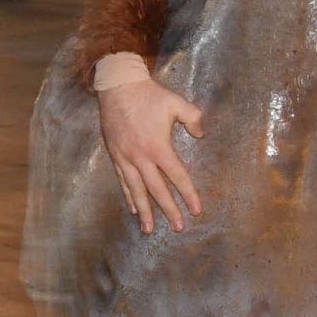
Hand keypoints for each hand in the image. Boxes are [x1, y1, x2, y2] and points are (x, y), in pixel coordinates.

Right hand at [98, 75, 204, 234]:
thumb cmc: (148, 95)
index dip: (188, 194)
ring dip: (145, 211)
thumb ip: (193, 118)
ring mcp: (126, 158)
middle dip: (168, 210)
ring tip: (150, 229)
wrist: (117, 87)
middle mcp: (141, 157)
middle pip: (157, 190)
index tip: (196, 209)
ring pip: (137, 190)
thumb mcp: (176, 103)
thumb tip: (201, 134)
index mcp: (158, 147)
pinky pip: (122, 180)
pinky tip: (133, 208)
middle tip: (178, 227)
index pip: (177, 176)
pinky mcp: (115, 155)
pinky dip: (129, 195)